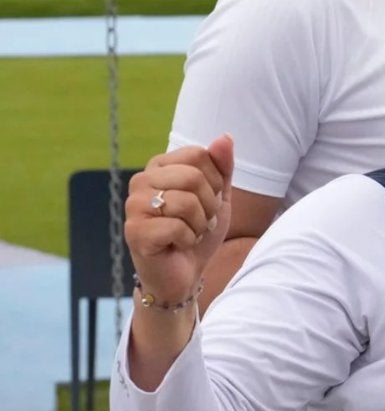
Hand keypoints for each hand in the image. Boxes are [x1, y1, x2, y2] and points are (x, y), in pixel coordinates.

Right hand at [124, 134, 233, 304]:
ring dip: (200, 224)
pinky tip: (178, 245)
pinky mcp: (134, 232)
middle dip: (209, 205)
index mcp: (160, 165)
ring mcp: (133, 206)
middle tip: (200, 221)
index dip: (215, 181)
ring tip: (190, 233)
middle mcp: (141, 180)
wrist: (184, 273)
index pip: (199, 154)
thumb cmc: (198, 230)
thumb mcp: (218, 196)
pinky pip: (177, 227)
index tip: (208, 201)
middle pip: (193, 177)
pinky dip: (188, 240)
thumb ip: (222, 167)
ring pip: (186, 202)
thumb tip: (224, 137)